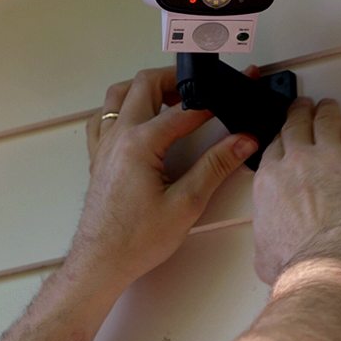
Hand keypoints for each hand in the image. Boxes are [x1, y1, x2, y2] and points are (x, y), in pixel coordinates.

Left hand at [69, 67, 257, 290]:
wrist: (100, 261)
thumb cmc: (136, 240)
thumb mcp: (186, 204)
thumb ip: (215, 167)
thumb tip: (242, 141)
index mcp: (139, 144)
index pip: (183, 111)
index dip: (212, 102)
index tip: (232, 97)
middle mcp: (117, 137)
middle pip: (144, 85)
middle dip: (175, 79)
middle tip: (200, 88)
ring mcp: (103, 145)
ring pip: (118, 95)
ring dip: (145, 88)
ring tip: (171, 98)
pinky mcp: (98, 157)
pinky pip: (103, 118)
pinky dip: (121, 108)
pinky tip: (137, 120)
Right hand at [252, 98, 340, 283]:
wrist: (325, 261)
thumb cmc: (298, 261)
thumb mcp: (263, 252)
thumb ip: (265, 240)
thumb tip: (269, 249)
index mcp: (270, 181)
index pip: (274, 147)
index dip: (281, 137)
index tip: (285, 134)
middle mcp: (296, 162)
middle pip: (296, 125)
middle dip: (300, 113)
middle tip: (304, 108)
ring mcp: (329, 157)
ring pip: (327, 119)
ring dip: (329, 110)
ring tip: (331, 107)